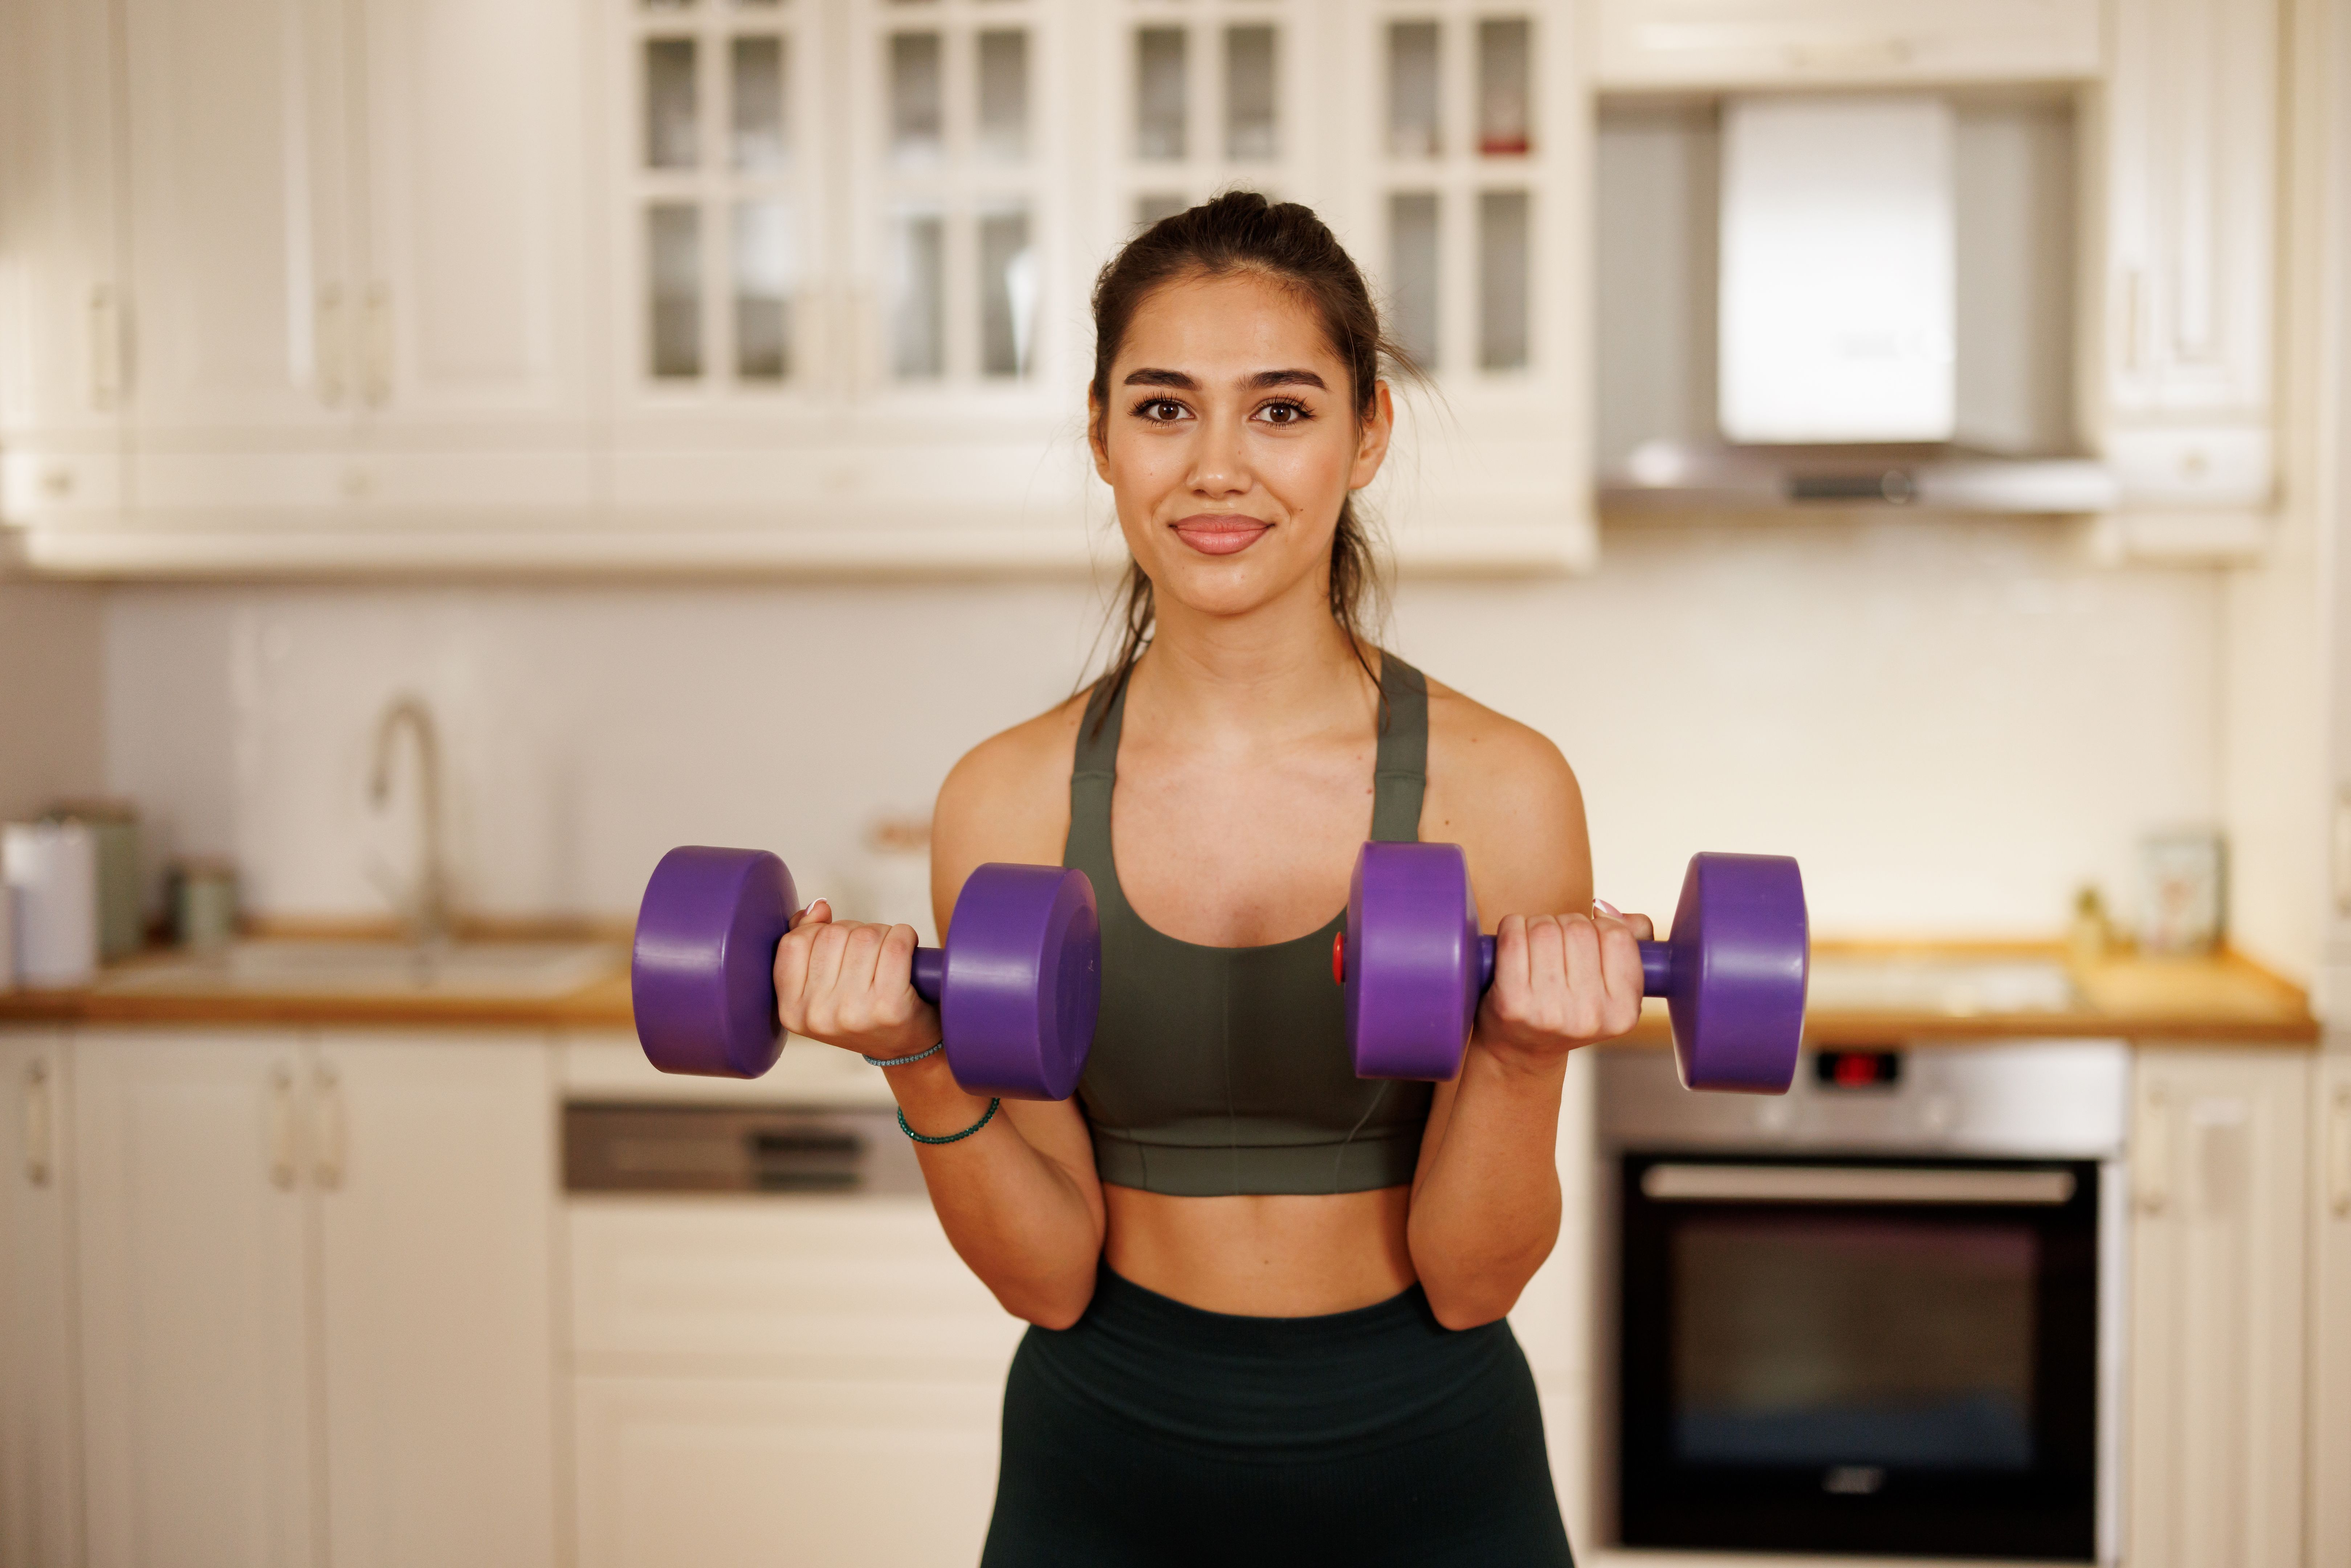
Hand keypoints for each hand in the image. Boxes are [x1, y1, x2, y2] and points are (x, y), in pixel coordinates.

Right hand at [772, 899, 941, 1060]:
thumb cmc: (864, 1011)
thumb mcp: (822, 987)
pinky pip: (895, 944)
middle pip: (833, 934)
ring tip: (887, 955)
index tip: (838, 943)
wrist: (906, 1048)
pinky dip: (905, 936)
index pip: (793, 943)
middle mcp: (818, 1015)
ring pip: (864, 935)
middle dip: (855, 932)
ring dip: (882, 934)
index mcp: (792, 1011)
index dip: (818, 930)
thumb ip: (807, 943)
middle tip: (869, 953)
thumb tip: (817, 907)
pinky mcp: (890, 1007)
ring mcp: (853, 1013)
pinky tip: (907, 949)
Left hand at [1475, 900, 1655, 1068]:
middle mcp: (1590, 1016)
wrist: (1522, 1048)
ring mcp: (1550, 1012)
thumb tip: (1607, 910)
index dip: (1598, 927)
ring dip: (1536, 925)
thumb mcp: (1613, 984)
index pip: (1617, 936)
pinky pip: (1513, 937)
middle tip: (1555, 947)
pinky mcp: (1512, 1003)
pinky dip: (1511, 927)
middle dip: (1564, 925)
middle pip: (1578, 927)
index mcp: (1623, 1011)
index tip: (1586, 943)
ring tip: (1535, 948)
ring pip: (1545, 928)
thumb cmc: (1569, 1006)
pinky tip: (1513, 941)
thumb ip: (1633, 938)